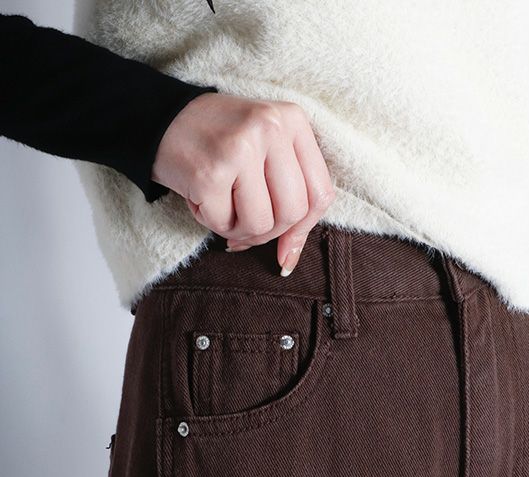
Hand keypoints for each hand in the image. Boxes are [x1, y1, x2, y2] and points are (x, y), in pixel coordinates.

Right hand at [151, 92, 335, 275]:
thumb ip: (288, 194)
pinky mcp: (211, 171)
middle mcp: (271, 128)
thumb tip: (289, 259)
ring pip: (261, 224)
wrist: (159, 118)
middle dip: (268, 233)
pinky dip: (212, 222)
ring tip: (221, 207)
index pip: (320, 194)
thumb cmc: (219, 144)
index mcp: (293, 121)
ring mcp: (241, 148)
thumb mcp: (265, 151)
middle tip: (243, 226)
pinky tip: (201, 199)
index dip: (303, 230)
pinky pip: (225, 224)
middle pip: (293, 213)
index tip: (284, 247)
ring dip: (238, 230)